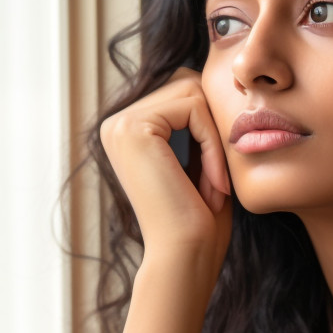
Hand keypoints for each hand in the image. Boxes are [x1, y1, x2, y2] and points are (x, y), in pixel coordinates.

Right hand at [99, 67, 233, 265]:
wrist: (185, 258)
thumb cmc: (198, 222)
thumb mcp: (198, 159)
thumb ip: (197, 121)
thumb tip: (214, 74)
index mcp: (128, 131)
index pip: (186, 93)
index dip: (213, 128)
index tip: (215, 181)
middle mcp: (116, 123)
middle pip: (188, 84)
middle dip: (213, 129)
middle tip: (216, 182)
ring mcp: (119, 123)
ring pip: (193, 92)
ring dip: (215, 138)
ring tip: (213, 184)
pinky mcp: (132, 127)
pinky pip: (193, 106)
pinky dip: (213, 143)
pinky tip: (211, 184)